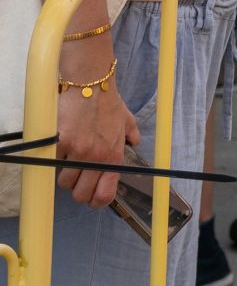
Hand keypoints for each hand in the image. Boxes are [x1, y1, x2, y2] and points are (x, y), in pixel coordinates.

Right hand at [57, 77, 138, 208]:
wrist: (91, 84)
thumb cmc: (108, 101)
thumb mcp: (127, 120)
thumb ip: (131, 135)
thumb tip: (135, 142)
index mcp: (114, 156)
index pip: (105, 194)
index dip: (95, 202)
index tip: (90, 197)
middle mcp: (98, 158)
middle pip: (80, 195)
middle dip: (76, 190)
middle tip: (76, 176)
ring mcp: (79, 152)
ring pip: (63, 182)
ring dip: (63, 174)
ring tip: (68, 158)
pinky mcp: (61, 143)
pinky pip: (52, 163)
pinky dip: (54, 158)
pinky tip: (61, 145)